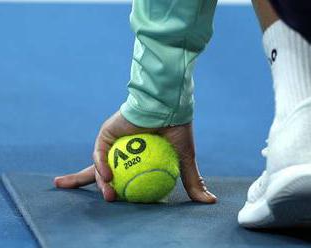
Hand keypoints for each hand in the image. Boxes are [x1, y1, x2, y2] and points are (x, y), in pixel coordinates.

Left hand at [54, 111, 216, 202]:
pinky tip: (109, 177)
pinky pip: (100, 151)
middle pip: (108, 172)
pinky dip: (102, 165)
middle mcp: (124, 150)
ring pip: (102, 165)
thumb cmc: (177, 129)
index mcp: (139, 156)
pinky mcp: (107, 133)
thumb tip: (210, 201)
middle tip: (111, 200)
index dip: (124, 190)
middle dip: (105, 187)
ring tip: (111, 196)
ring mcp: (114, 142)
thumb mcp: (184, 159)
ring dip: (103, 182)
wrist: (168, 106)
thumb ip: (191, 180)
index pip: (128, 175)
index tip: (127, 202)